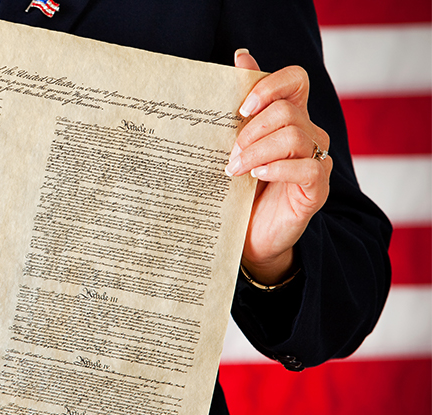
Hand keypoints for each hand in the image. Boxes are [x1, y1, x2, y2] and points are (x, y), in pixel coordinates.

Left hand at [225, 49, 332, 283]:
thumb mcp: (235, 145)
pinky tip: (257, 175)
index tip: (240, 108)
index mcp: (290, 118)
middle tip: (229, 152)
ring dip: (257, 150)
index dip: (269, 86)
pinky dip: (277, 168)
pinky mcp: (318, 188)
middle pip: (287, 111)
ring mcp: (317, 161)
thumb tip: (241, 55)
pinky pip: (308, 167)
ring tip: (234, 168)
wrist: (249, 235)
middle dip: (251, 129)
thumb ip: (241, 106)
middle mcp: (310, 134)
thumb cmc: (241, 188)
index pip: (296, 80)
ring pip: (294, 136)